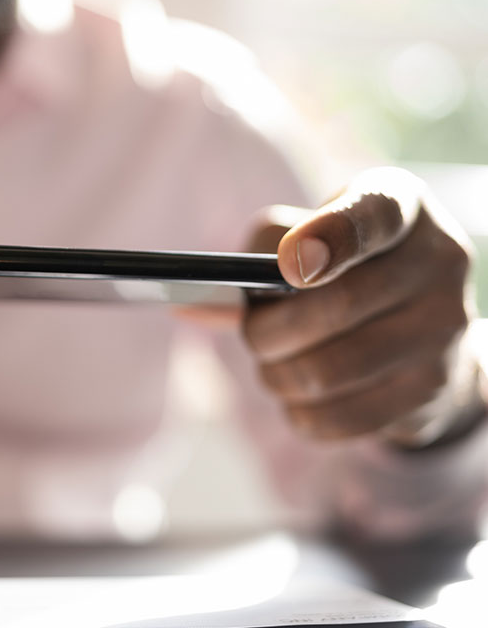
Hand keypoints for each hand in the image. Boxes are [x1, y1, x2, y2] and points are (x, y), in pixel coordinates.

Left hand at [242, 167, 483, 445]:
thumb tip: (185, 303)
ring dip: (277, 377)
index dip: (329, 239)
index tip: (287, 266)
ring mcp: (443, 330)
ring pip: (326, 373)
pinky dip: (299, 413)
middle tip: (251, 336)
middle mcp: (439, 263)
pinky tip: (299, 398)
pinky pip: (338, 419)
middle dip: (268, 331)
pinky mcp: (432, 390)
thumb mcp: (305, 240)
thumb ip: (252, 256)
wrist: (421, 329)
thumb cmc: (342, 272)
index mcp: (401, 208)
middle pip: (332, 308)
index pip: (374, 214)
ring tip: (274, 367)